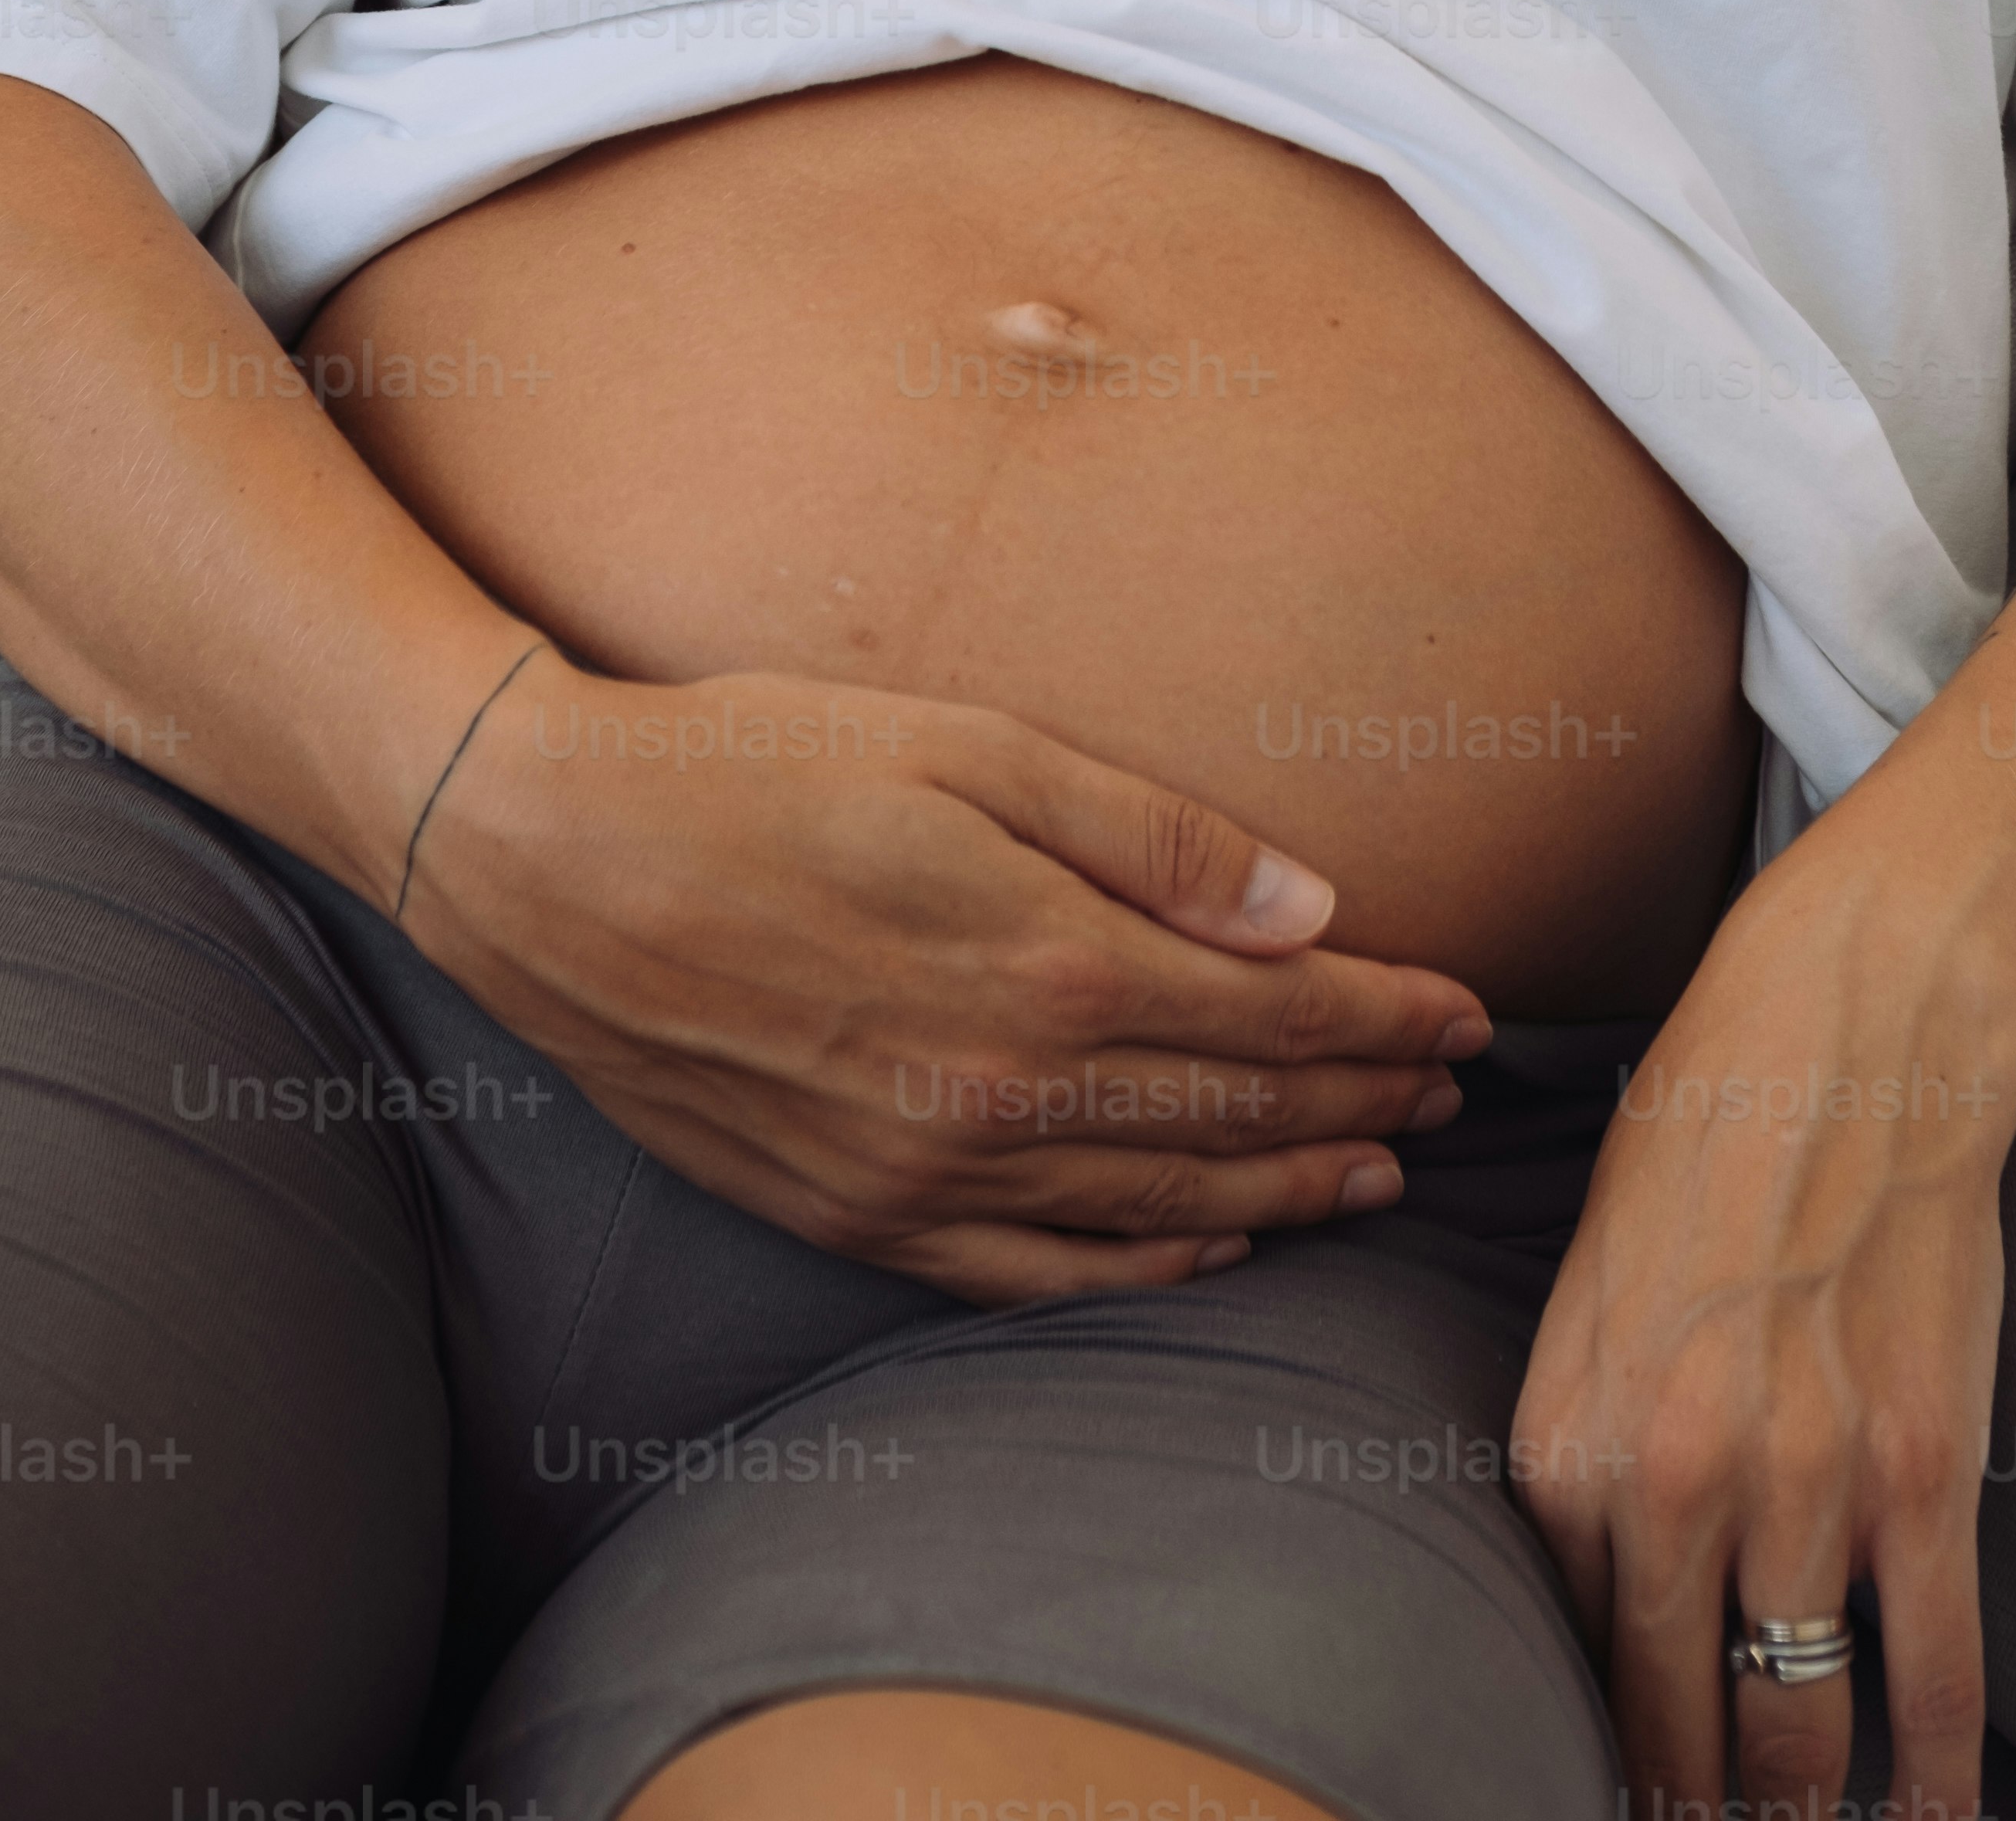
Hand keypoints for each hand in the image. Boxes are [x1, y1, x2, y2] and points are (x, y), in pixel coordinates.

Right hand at [401, 649, 1493, 1304]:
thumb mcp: (965, 744)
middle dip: (1364, 1101)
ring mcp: (920, 1176)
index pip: (1277, 1013)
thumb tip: (1312, 906)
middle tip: (1452, 1088)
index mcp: (1042, 965)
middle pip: (1238, 1117)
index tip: (1469, 1009)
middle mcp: (997, 1097)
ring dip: (1284, 1189)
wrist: (546, 860)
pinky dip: (1145, 1261)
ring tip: (1374, 1168)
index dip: (1388, 1017)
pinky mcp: (851, 1216)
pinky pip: (1035, 1272)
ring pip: (1158, 1206)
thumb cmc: (757, 765)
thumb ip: (1147, 834)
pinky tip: (1207, 1239)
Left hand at [1512, 878, 2015, 1820]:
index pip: (1574, 1660)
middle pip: (1676, 1731)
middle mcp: (1669, 1481)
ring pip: (1795, 1734)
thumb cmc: (1707, 1141)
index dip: (1611, 1744)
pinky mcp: (1922, 1477)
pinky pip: (1932, 1683)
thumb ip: (1588, 1449)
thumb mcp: (1589, 1296)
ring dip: (1796, 1816)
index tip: (1639, 1790)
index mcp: (1568, 1436)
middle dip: (1694, 1812)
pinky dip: (1932, 1783)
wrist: (1847, 1028)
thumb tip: (1607, 1603)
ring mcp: (1802, 1486)